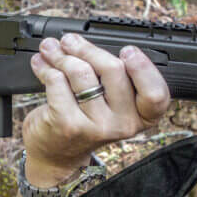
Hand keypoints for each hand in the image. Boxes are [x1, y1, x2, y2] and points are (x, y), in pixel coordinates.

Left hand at [24, 33, 169, 184]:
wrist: (56, 155)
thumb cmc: (84, 120)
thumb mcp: (109, 103)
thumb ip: (112, 77)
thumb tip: (84, 41)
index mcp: (141, 116)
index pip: (156, 94)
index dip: (144, 68)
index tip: (127, 51)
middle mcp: (123, 124)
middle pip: (114, 69)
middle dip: (86, 48)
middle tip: (70, 41)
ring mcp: (96, 126)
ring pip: (81, 72)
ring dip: (61, 55)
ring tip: (51, 50)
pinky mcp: (68, 124)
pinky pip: (57, 82)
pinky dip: (46, 69)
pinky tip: (41, 65)